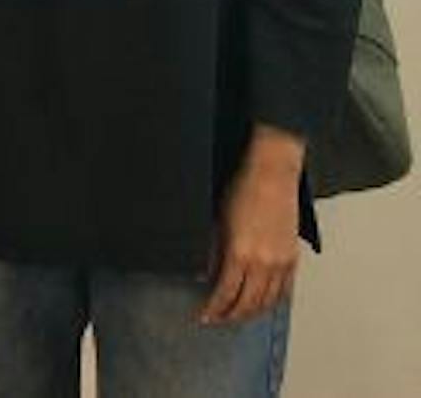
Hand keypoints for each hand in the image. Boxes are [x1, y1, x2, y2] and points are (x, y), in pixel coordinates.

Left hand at [203, 130, 302, 322]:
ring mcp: (281, 262)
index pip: (225, 294)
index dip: (213, 309)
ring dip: (251, 312)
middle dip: (231, 315)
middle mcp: (263, 263)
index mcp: (240, 254)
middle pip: (247, 303)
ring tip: (237, 315)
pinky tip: (262, 303)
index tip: (204, 315)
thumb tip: (202, 276)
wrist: (271, 174)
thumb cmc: (241, 190)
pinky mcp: (293, 258)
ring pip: (267, 301)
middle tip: (218, 320)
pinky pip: (284, 291)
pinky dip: (271, 302)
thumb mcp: (215, 221)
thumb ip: (210, 253)